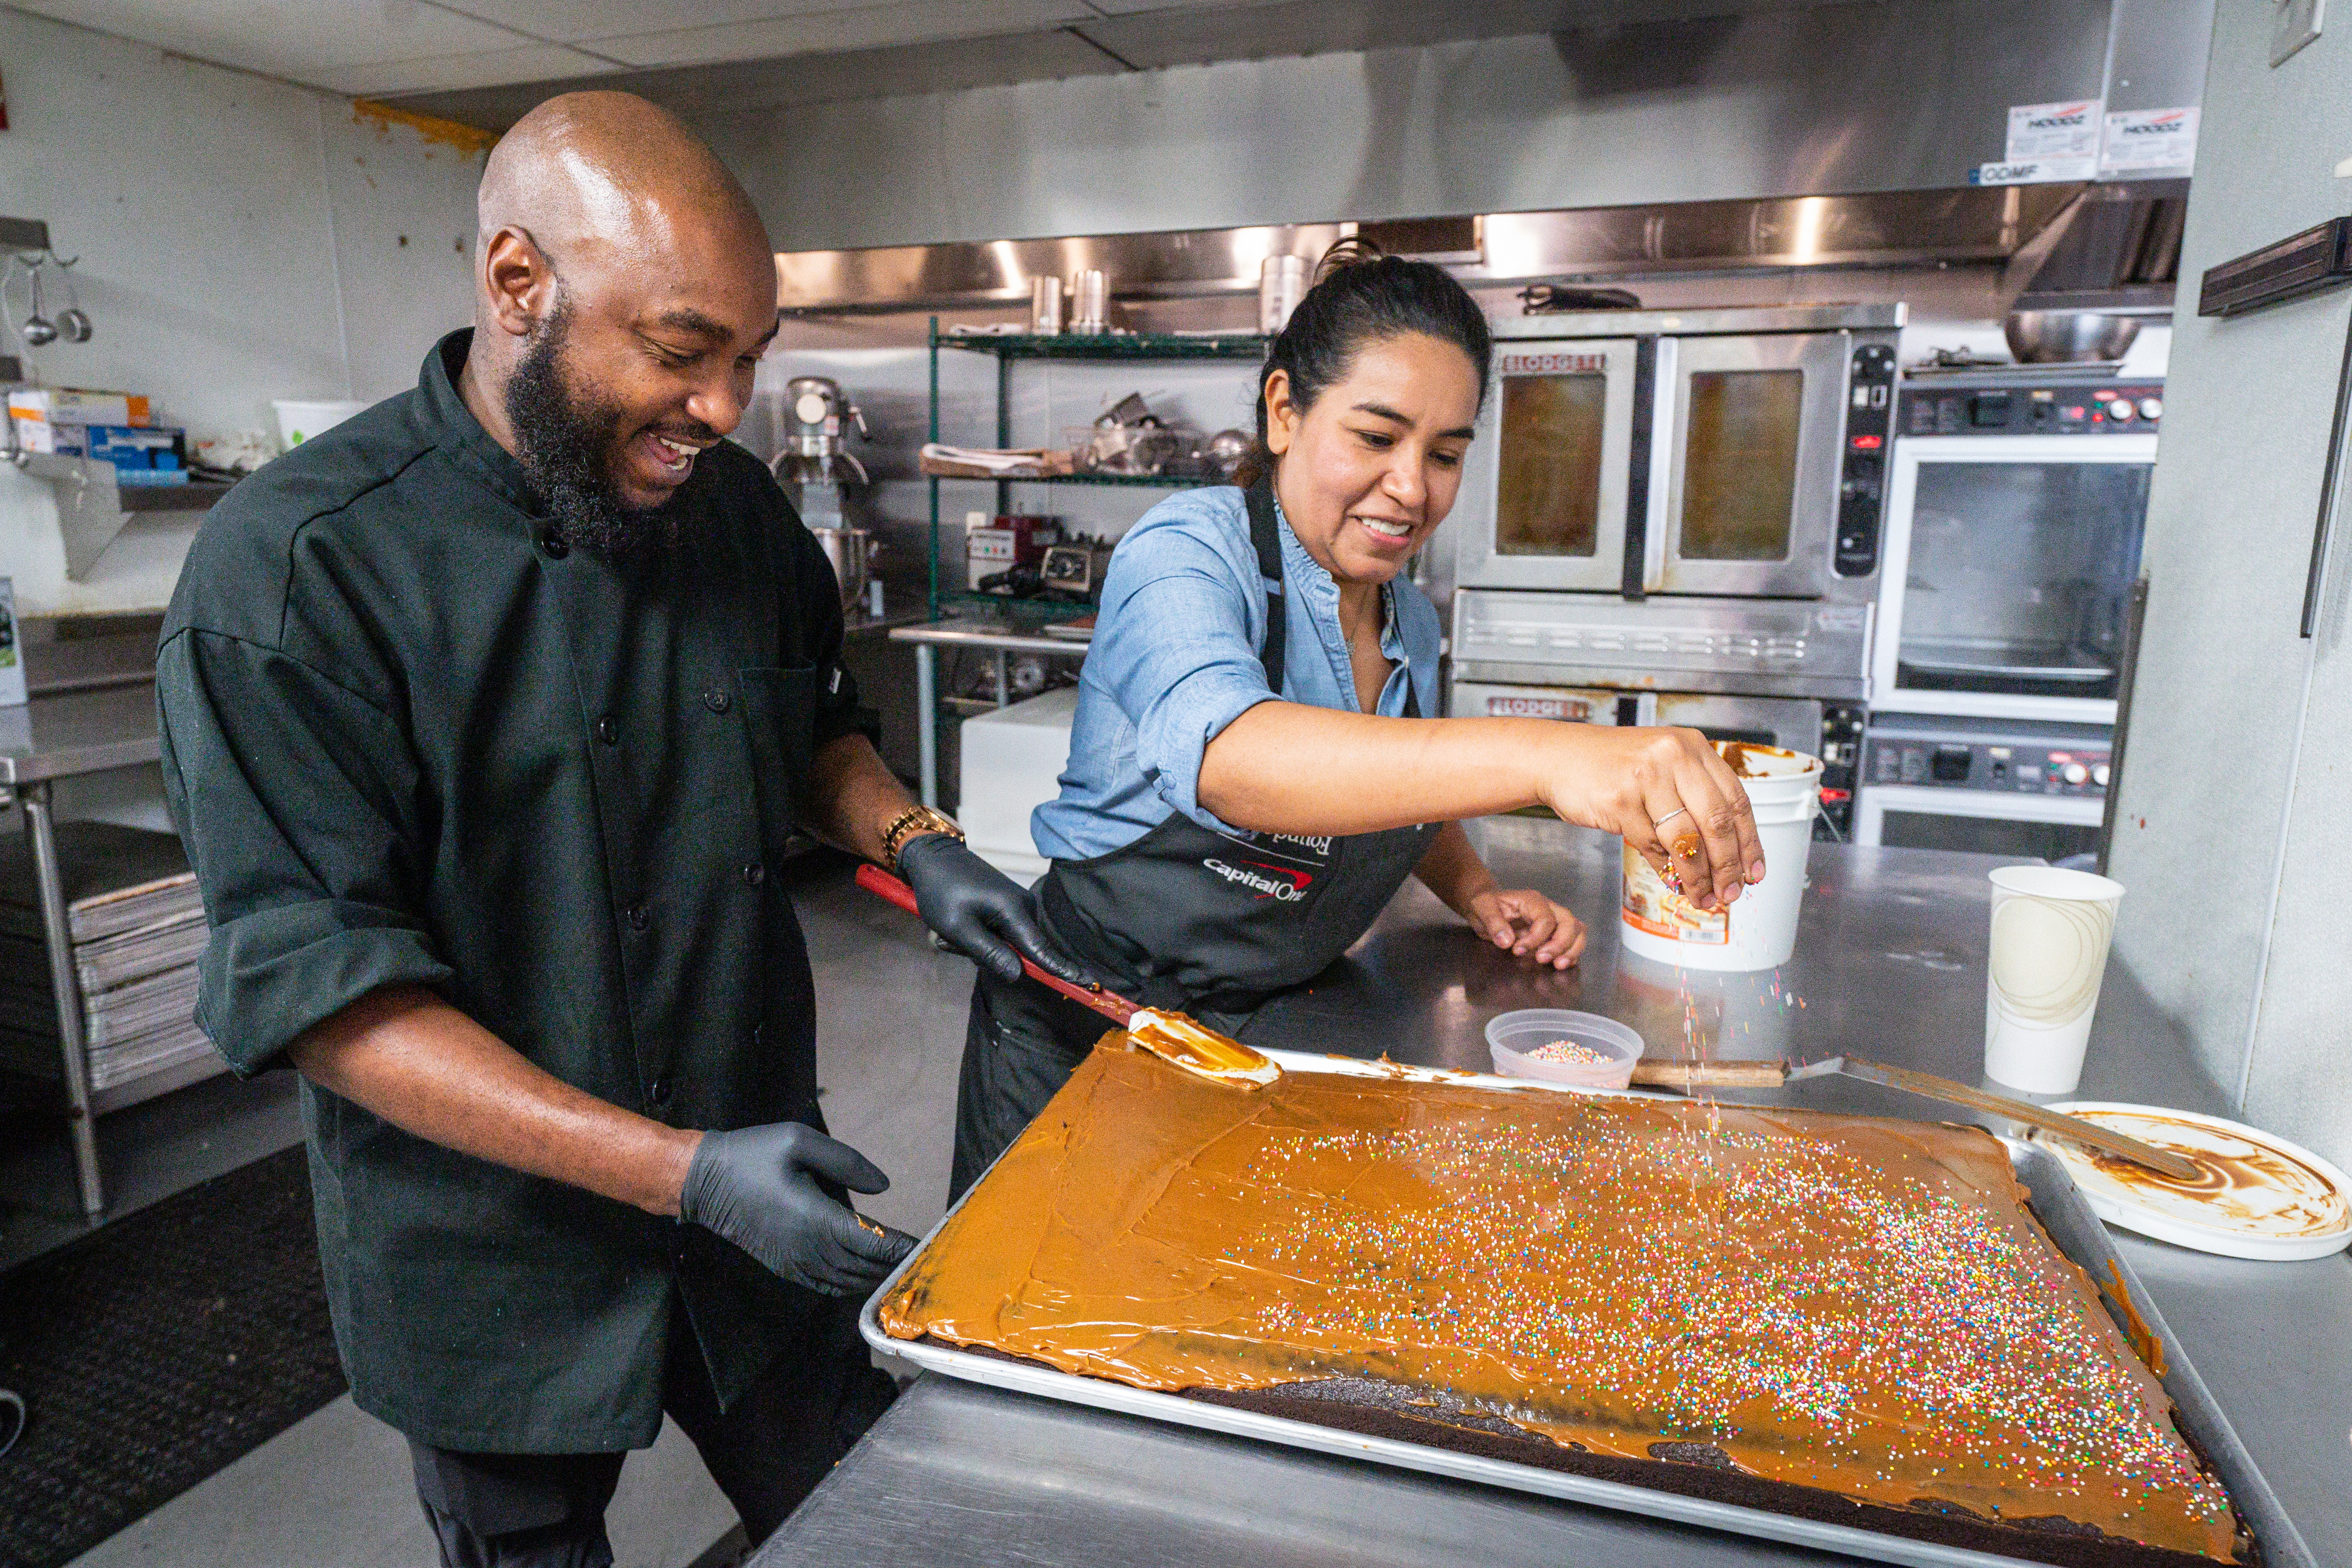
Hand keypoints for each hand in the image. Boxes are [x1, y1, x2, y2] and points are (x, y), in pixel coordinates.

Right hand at [678, 1122, 915, 1294]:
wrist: (702, 1181)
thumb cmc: (752, 1155)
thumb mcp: (799, 1141)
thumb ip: (845, 1162)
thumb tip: (883, 1187)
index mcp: (814, 1217)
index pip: (870, 1242)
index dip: (899, 1248)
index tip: (924, 1246)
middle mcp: (806, 1248)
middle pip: (863, 1267)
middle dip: (893, 1264)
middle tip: (921, 1258)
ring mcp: (793, 1262)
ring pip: (846, 1281)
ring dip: (874, 1276)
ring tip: (899, 1267)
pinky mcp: (783, 1266)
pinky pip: (824, 1285)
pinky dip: (849, 1283)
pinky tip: (863, 1274)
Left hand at [895, 833, 1093, 986]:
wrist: (932, 857)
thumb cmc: (941, 890)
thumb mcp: (957, 927)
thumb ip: (989, 953)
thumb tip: (1018, 976)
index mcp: (1014, 910)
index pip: (1042, 950)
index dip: (1063, 970)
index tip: (1088, 983)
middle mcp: (1023, 907)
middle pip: (1016, 953)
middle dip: (983, 955)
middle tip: (950, 939)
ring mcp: (1016, 906)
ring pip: (1003, 946)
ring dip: (974, 945)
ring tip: (948, 930)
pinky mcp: (1007, 907)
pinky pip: (996, 935)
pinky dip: (975, 936)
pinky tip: (954, 925)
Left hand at [1464, 888, 1585, 969]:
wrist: (1486, 907)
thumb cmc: (1486, 905)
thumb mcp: (1482, 908)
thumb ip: (1494, 923)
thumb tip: (1507, 941)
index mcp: (1532, 900)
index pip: (1545, 919)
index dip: (1535, 938)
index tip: (1517, 950)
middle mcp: (1548, 908)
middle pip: (1569, 922)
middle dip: (1560, 944)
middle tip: (1542, 959)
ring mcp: (1554, 920)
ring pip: (1577, 930)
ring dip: (1571, 949)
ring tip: (1558, 965)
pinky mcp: (1554, 932)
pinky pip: (1573, 941)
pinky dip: (1571, 953)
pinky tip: (1560, 964)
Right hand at [1538, 727, 1766, 912]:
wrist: (1558, 758)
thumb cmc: (1611, 767)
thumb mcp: (1662, 768)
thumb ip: (1693, 797)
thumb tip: (1727, 853)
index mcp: (1692, 746)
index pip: (1736, 799)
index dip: (1749, 842)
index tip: (1754, 872)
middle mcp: (1674, 755)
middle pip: (1716, 821)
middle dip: (1727, 866)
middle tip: (1731, 893)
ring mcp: (1646, 777)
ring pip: (1685, 839)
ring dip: (1696, 877)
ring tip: (1701, 897)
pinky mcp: (1619, 799)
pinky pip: (1651, 845)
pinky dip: (1665, 869)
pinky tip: (1673, 882)